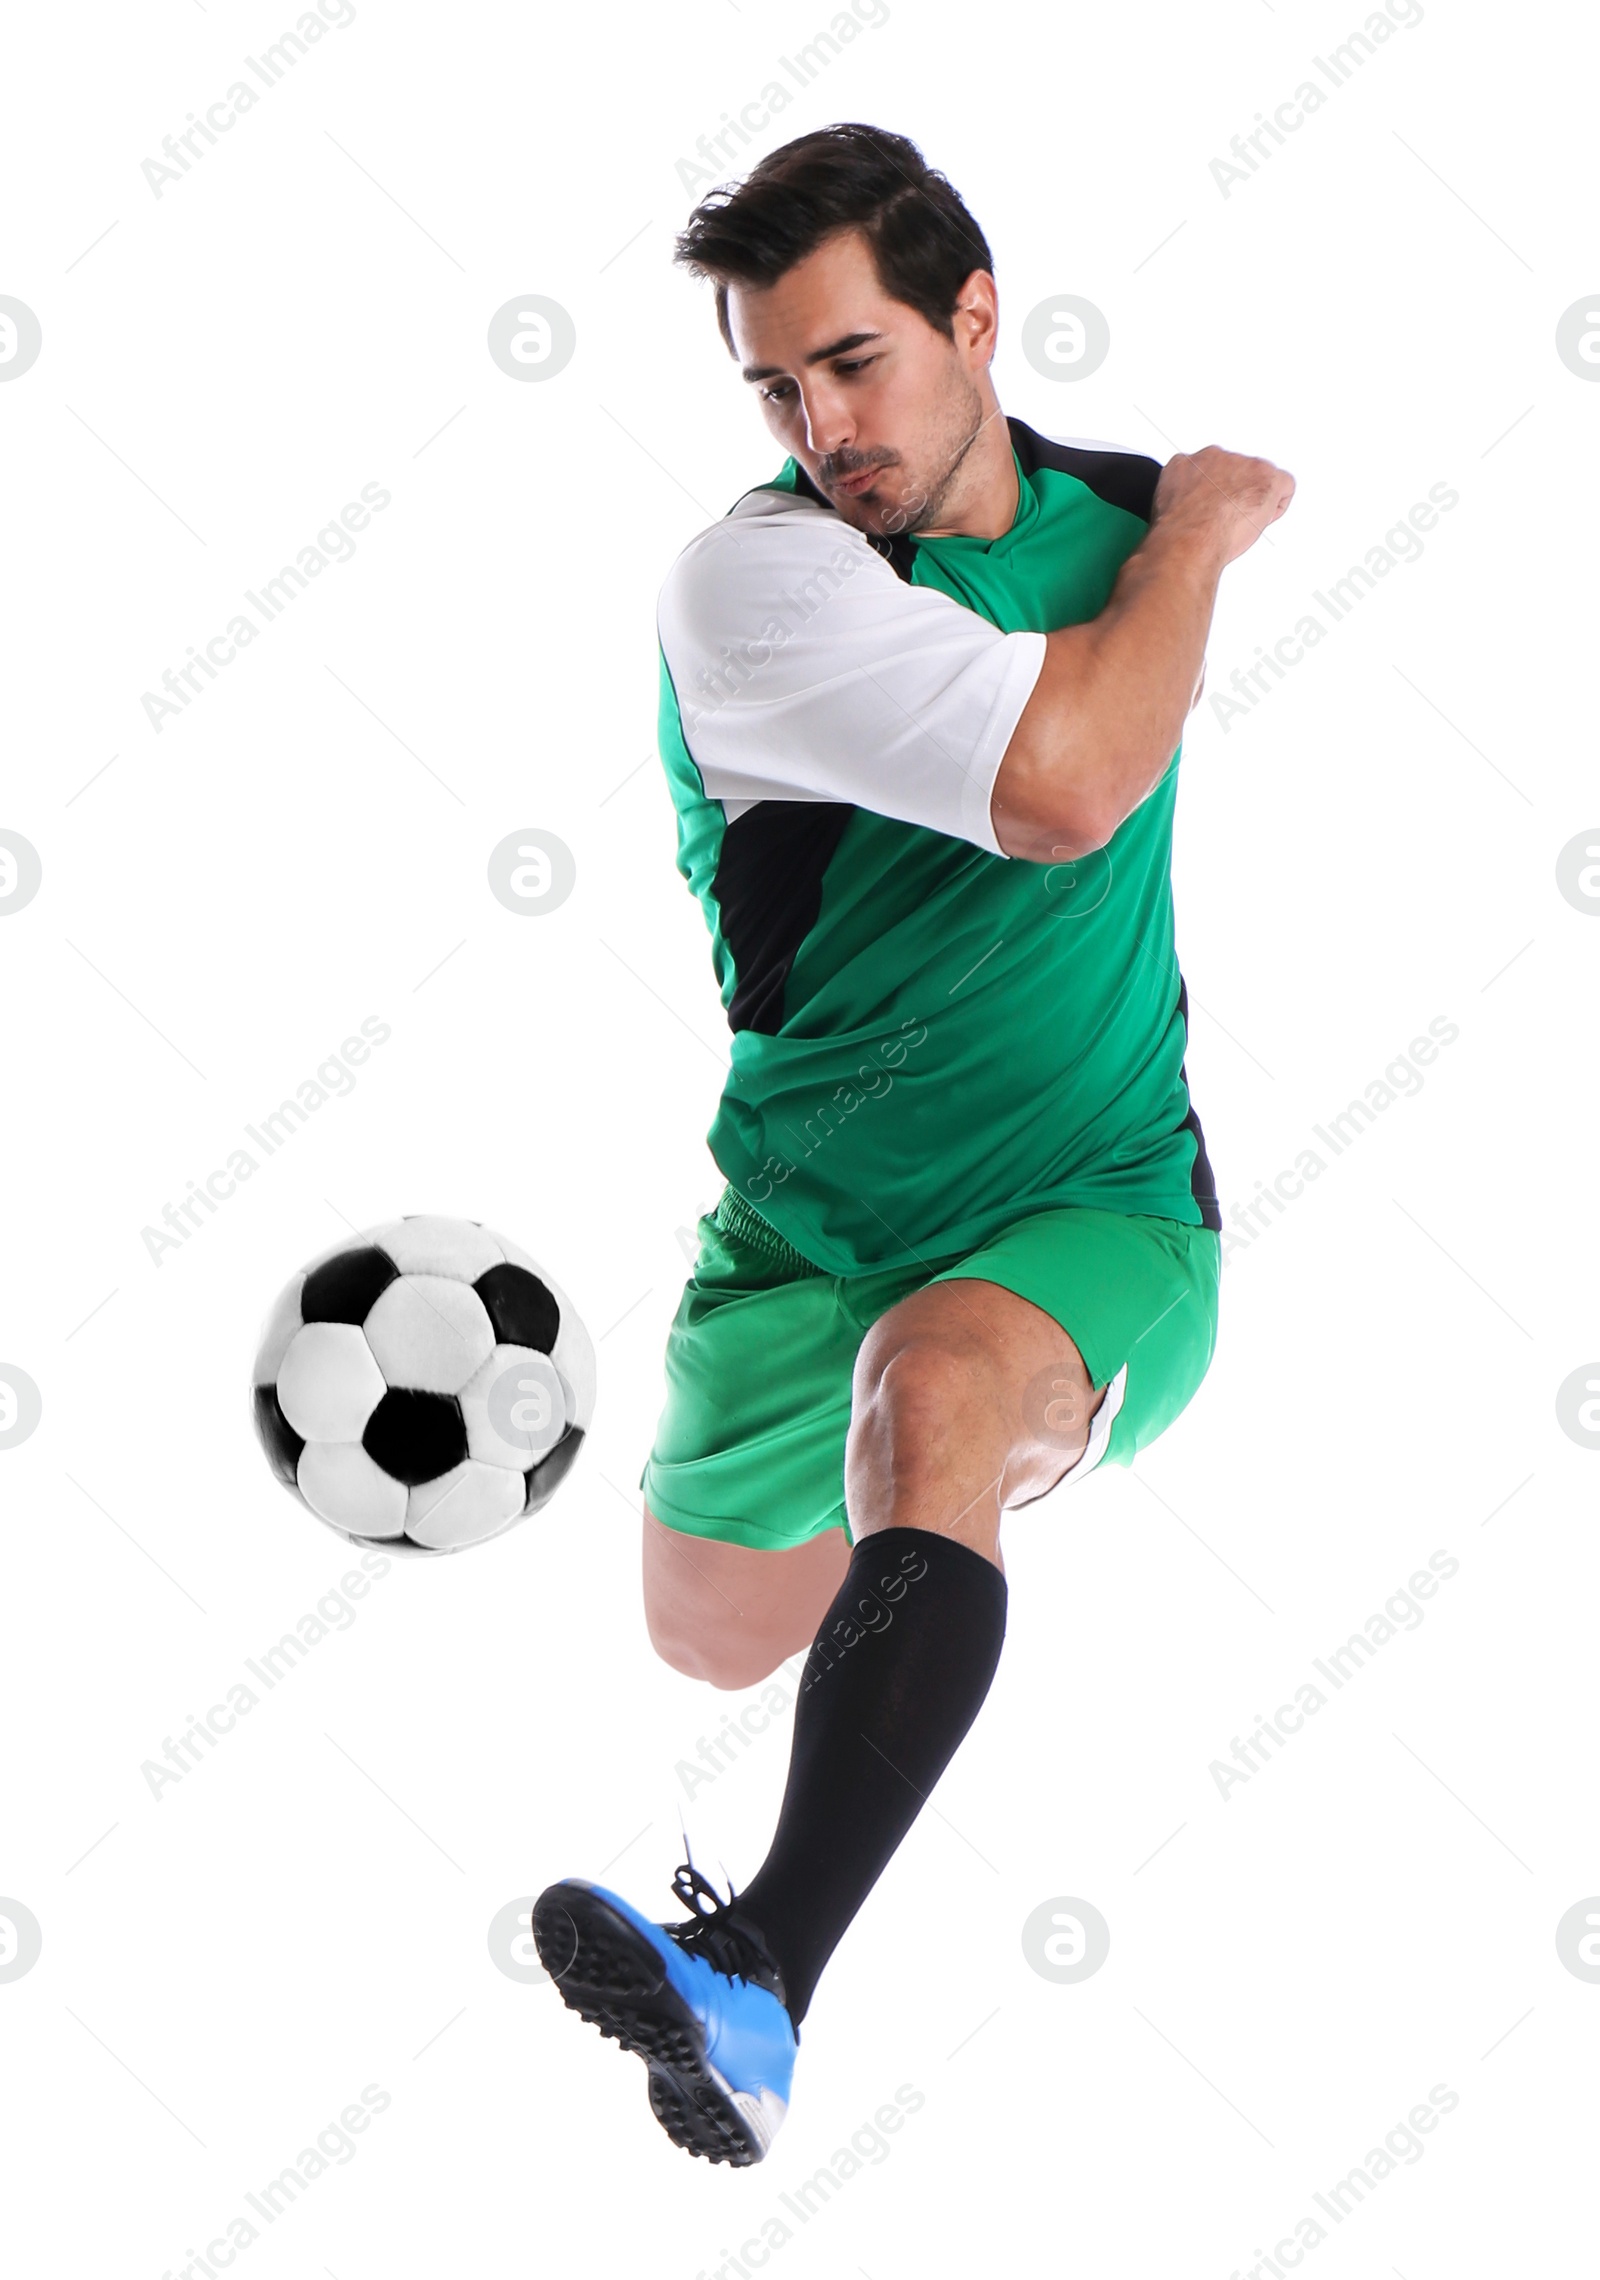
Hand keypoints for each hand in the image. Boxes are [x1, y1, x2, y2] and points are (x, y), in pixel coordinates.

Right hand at [1154, 446, 1294, 568]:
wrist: (1190, 537)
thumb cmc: (1179, 530)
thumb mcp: (1167, 506)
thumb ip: (1184, 497)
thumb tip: (1190, 510)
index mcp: (1191, 462)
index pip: (1211, 470)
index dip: (1215, 493)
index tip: (1213, 508)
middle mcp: (1218, 457)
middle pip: (1237, 472)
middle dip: (1236, 494)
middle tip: (1228, 520)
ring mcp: (1245, 465)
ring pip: (1259, 479)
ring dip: (1254, 499)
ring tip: (1239, 525)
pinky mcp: (1268, 477)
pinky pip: (1285, 484)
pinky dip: (1279, 503)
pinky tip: (1263, 519)